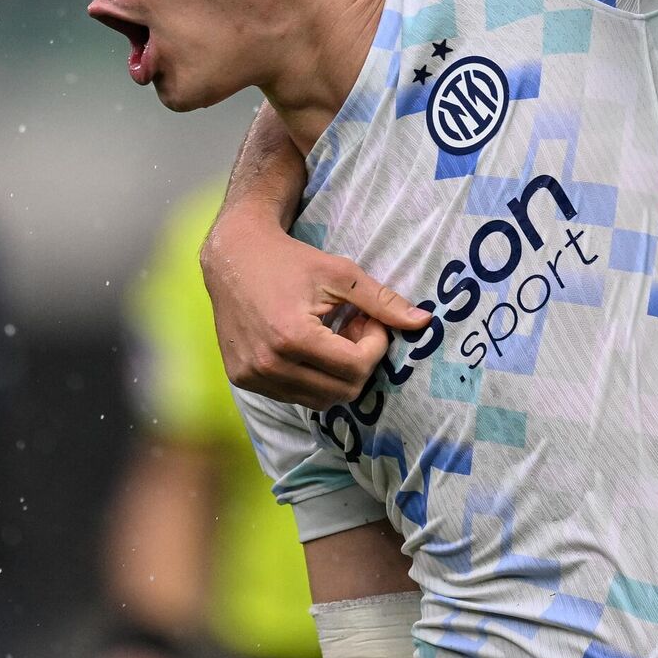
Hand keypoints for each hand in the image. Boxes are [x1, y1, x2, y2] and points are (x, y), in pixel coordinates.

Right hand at [202, 207, 422, 407]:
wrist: (233, 257)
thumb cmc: (291, 261)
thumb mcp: (342, 274)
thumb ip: (383, 302)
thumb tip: (424, 322)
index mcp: (293, 338)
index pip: (356, 368)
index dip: (374, 346)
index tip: (370, 321)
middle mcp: (268, 365)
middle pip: (342, 391)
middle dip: (359, 363)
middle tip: (354, 329)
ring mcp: (252, 377)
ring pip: (319, 400)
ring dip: (336, 374)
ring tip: (332, 337)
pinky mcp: (241, 380)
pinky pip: (293, 395)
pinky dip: (312, 378)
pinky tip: (311, 346)